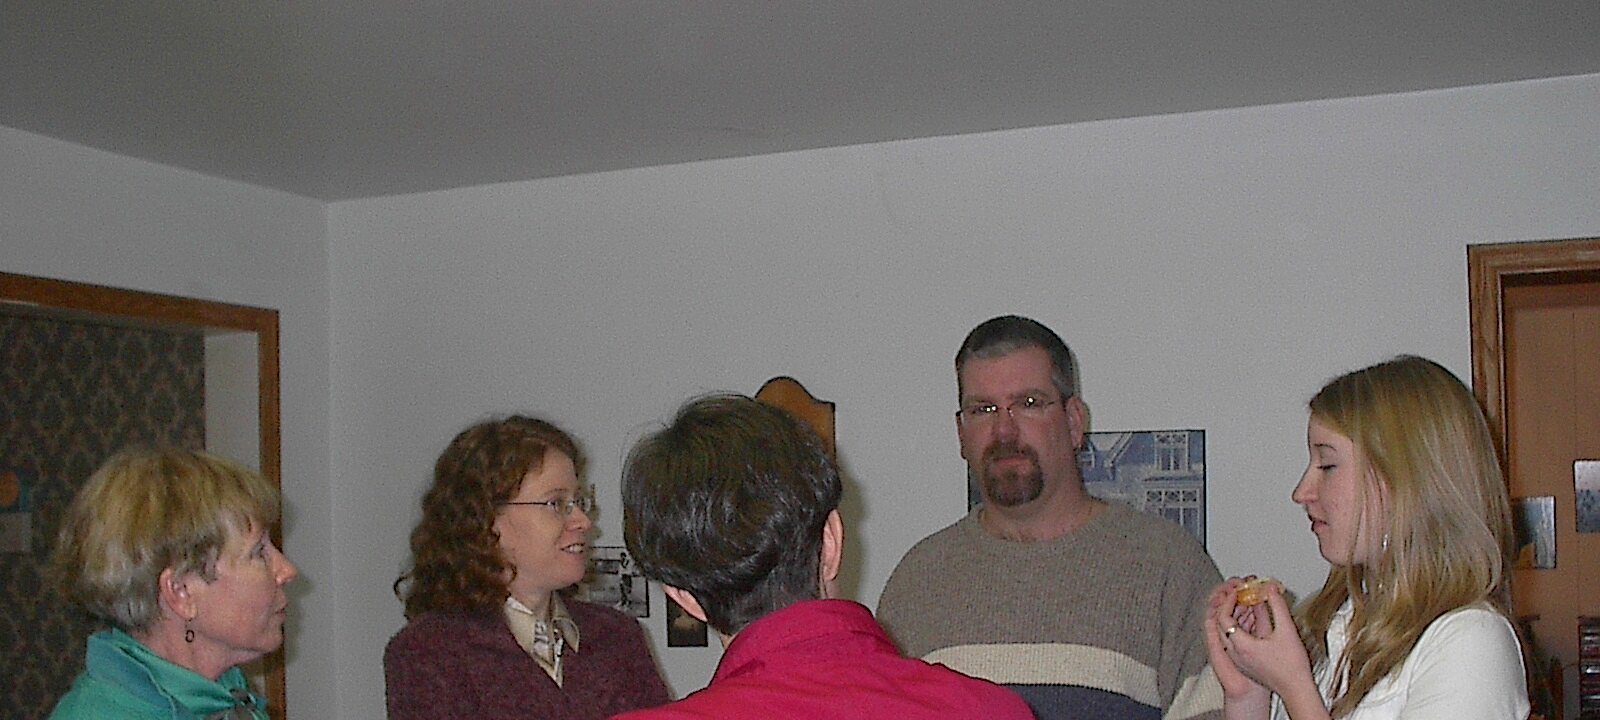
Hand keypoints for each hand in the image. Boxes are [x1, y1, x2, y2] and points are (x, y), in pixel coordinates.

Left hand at [1211, 577, 1316, 700]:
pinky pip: (1235, 642)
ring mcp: (1239, 661)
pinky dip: (1240, 629)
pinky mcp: (1245, 665)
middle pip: (1222, 625)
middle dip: (1230, 606)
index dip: (1228, 601)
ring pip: (1228, 634)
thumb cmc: (1292, 667)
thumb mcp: (1287, 630)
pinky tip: (1254, 622)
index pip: (1223, 617)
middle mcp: (1235, 654)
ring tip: (1248, 604)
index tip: (1238, 591)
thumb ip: (1277, 606)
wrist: (1297, 691)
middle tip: (1240, 594)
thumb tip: (1271, 589)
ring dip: (1235, 618)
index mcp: (1241, 646)